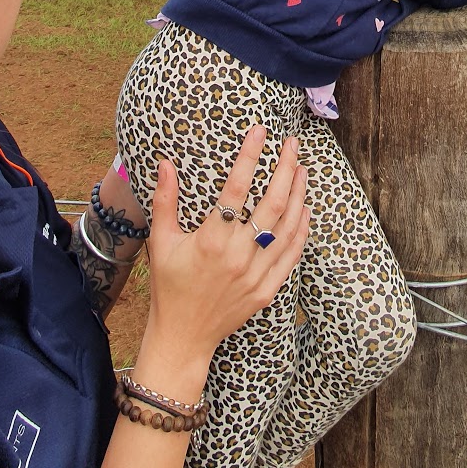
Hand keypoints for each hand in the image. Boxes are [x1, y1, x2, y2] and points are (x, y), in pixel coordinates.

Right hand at [142, 127, 308, 363]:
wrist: (183, 336)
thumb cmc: (169, 286)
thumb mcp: (161, 241)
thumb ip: (164, 200)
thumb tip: (165, 163)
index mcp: (210, 240)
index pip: (236, 188)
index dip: (250, 156)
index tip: (261, 131)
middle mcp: (237, 255)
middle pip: (273, 202)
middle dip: (286, 168)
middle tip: (293, 144)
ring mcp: (256, 274)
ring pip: (288, 226)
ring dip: (300, 195)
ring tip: (302, 169)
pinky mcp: (267, 290)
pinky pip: (292, 254)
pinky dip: (301, 229)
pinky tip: (305, 209)